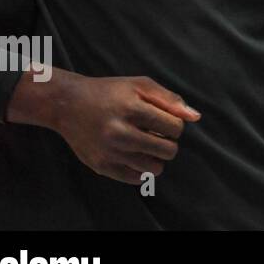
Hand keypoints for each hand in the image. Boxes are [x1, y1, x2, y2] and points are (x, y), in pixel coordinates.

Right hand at [7, 67, 199, 184]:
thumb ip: (171, 100)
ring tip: (147, 144)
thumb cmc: (110, 92)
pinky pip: (136, 179)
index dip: (176, 125)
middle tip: (157, 134)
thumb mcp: (141, 85)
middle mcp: (118, 132)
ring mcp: (108, 152)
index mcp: (131, 109)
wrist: (68, 105)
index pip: (174, 128)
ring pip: (154, 168)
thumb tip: (196, 118)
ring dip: (157, 157)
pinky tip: (136, 155)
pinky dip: (142, 169)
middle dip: (169, 142)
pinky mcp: (100, 166)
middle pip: (168, 150)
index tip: (165, 121)